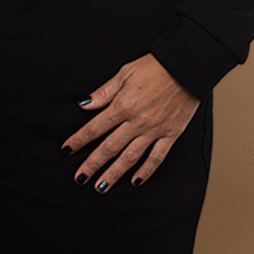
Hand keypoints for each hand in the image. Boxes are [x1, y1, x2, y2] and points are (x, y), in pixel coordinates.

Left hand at [61, 54, 199, 191]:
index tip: (67, 150)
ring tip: (101, 187)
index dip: (79, 140)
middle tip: (80, 178)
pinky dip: (145, 171)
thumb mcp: (124, 73)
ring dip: (114, 174)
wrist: (186, 67)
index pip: (95, 128)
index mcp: (123, 105)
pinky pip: (156, 157)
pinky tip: (135, 181)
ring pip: (130, 158)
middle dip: (92, 165)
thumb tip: (85, 105)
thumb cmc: (155, 66)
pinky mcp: (170, 134)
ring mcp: (154, 130)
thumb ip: (104, 92)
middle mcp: (137, 122)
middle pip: (109, 148)